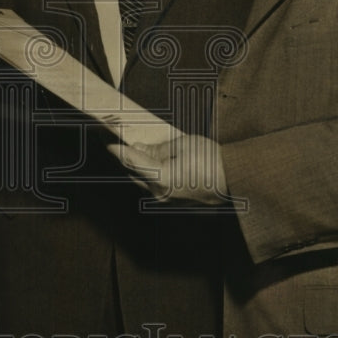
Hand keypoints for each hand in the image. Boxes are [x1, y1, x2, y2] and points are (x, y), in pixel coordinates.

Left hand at [107, 132, 230, 205]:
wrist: (235, 182)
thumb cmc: (213, 161)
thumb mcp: (183, 145)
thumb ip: (156, 148)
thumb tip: (138, 149)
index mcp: (161, 177)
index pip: (129, 159)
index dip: (113, 146)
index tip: (103, 135)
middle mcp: (159, 193)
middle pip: (131, 171)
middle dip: (121, 154)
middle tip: (111, 136)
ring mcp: (165, 200)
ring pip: (140, 180)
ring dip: (134, 164)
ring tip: (129, 145)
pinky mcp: (172, 202)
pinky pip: (152, 186)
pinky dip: (147, 173)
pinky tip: (148, 160)